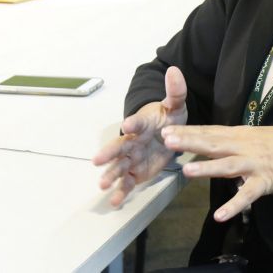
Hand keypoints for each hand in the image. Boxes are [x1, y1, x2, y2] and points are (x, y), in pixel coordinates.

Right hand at [92, 66, 188, 205]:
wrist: (168, 130)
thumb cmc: (168, 116)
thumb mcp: (175, 104)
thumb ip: (175, 91)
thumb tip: (174, 70)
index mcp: (142, 124)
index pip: (136, 122)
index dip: (132, 123)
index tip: (128, 125)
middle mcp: (133, 141)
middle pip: (119, 147)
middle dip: (109, 153)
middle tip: (97, 160)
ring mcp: (133, 157)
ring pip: (119, 167)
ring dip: (110, 175)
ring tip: (102, 184)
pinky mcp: (136, 171)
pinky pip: (127, 183)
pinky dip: (120, 192)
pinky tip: (113, 202)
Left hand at [161, 125, 272, 221]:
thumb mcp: (255, 135)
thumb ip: (234, 139)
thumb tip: (212, 140)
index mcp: (240, 135)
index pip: (210, 132)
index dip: (188, 131)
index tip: (167, 129)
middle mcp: (244, 146)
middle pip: (213, 144)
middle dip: (190, 142)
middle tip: (168, 140)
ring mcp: (254, 163)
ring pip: (227, 166)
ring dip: (207, 168)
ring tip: (187, 171)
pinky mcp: (265, 181)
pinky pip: (247, 195)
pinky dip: (234, 205)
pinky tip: (220, 215)